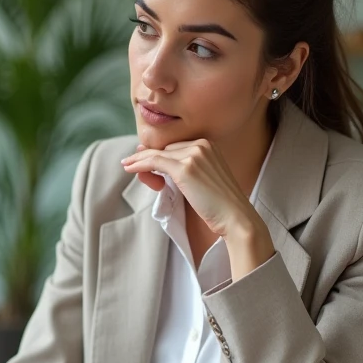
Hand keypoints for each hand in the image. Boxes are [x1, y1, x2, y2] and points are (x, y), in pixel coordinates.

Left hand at [121, 139, 254, 237]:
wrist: (235, 217)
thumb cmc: (220, 205)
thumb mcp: (204, 180)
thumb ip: (187, 170)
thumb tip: (160, 165)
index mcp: (209, 145)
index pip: (175, 147)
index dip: (159, 157)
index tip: (143, 161)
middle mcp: (202, 144)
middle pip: (165, 149)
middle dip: (150, 160)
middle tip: (136, 171)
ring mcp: (194, 155)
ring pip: (158, 154)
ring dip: (140, 162)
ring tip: (127, 166)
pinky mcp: (185, 168)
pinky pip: (155, 162)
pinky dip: (140, 164)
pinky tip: (129, 167)